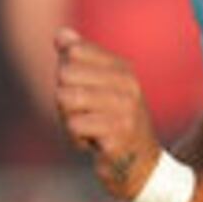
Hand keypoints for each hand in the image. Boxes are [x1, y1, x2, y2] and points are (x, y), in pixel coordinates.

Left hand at [52, 29, 161, 201]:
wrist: (141, 167)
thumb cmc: (114, 124)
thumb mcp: (100, 87)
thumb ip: (80, 59)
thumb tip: (60, 34)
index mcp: (123, 69)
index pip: (73, 52)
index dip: (67, 76)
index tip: (85, 94)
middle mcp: (128, 85)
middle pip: (65, 75)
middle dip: (65, 100)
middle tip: (85, 117)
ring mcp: (125, 109)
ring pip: (65, 99)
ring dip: (68, 119)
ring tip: (89, 130)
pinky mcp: (117, 134)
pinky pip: (73, 125)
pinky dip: (76, 139)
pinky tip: (94, 145)